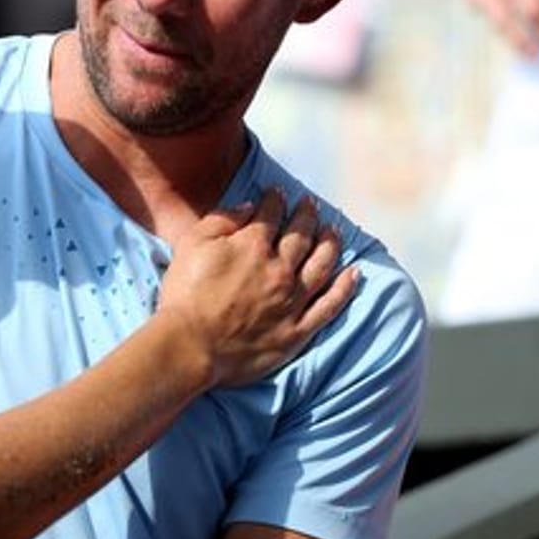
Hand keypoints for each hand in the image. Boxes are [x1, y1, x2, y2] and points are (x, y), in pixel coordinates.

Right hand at [158, 189, 356, 387]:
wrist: (190, 345)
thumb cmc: (184, 294)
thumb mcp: (192, 244)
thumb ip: (222, 219)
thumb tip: (249, 207)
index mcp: (253, 245)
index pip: (271, 213)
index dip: (275, 199)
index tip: (278, 193)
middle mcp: (279, 269)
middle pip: (302, 234)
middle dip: (307, 215)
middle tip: (311, 205)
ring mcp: (292, 300)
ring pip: (322, 265)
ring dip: (331, 244)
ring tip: (335, 232)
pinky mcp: (297, 330)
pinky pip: (329, 306)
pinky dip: (345, 288)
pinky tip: (354, 273)